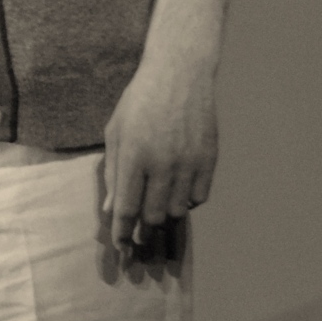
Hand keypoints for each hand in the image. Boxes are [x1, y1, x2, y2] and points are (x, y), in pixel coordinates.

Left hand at [101, 51, 218, 260]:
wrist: (180, 74)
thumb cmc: (140, 101)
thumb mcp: (116, 132)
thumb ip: (114, 173)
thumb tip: (112, 210)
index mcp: (134, 156)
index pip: (127, 209)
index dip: (123, 234)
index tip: (121, 246)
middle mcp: (163, 164)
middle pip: (153, 217)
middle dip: (144, 233)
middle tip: (139, 239)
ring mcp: (189, 162)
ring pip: (177, 211)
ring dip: (164, 219)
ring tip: (156, 219)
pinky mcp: (209, 159)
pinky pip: (199, 197)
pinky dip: (187, 203)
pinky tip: (177, 197)